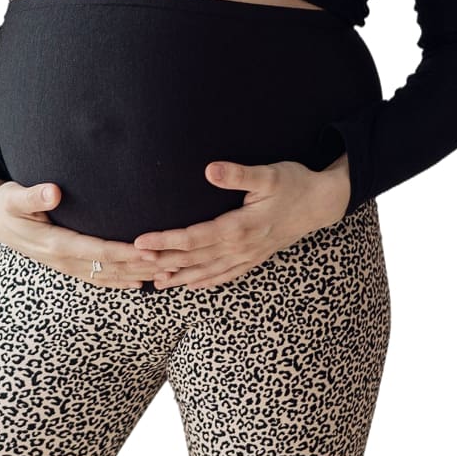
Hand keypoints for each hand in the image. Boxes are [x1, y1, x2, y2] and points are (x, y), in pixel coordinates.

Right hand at [0, 177, 165, 288]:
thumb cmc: (6, 203)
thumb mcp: (13, 197)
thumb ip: (32, 196)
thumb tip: (53, 192)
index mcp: (54, 243)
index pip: (97, 250)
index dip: (124, 252)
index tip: (149, 251)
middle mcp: (63, 259)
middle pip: (109, 267)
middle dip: (140, 267)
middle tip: (171, 265)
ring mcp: (66, 266)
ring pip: (107, 275)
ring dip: (136, 276)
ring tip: (165, 276)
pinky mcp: (68, 265)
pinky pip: (98, 278)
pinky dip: (120, 281)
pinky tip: (141, 283)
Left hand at [132, 155, 351, 291]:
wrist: (322, 204)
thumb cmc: (294, 184)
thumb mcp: (270, 174)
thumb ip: (239, 174)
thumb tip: (210, 169)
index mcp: (240, 226)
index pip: (194, 237)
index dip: (166, 241)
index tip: (141, 241)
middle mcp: (241, 246)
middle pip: (195, 258)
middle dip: (164, 261)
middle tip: (135, 264)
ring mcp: (248, 256)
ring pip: (208, 271)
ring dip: (180, 277)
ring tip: (154, 282)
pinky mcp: (254, 258)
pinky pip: (226, 275)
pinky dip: (206, 282)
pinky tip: (190, 285)